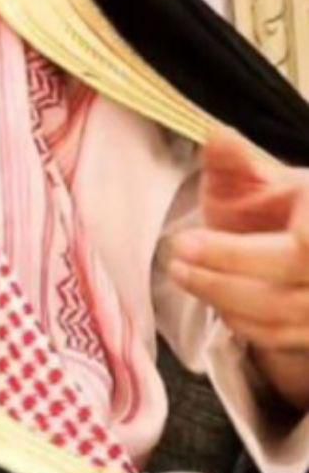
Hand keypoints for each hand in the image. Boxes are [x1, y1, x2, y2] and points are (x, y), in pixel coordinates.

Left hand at [168, 126, 308, 411]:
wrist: (308, 228)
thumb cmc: (284, 203)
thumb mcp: (260, 174)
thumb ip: (236, 157)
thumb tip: (213, 134)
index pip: (298, 246)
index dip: (237, 252)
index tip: (185, 241)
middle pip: (287, 285)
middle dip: (222, 274)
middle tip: (176, 257)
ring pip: (282, 318)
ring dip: (223, 299)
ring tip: (182, 274)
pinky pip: (282, 339)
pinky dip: (243, 323)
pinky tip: (212, 300)